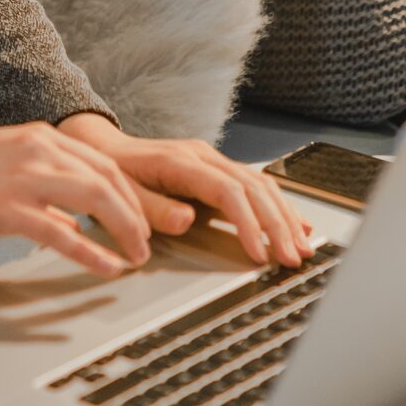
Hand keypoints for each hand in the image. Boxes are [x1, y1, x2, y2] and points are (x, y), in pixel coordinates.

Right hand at [0, 119, 158, 277]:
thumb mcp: (6, 160)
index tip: (141, 217)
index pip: (104, 162)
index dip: (130, 193)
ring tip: (135, 255)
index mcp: (41, 136)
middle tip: (146, 241)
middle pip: (109, 178)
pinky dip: (92, 252)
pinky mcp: (8, 208)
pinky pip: (63, 232)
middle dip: (137, 213)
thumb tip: (71, 216)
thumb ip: (42, 179)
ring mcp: (24, 178)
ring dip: (125, 230)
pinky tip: (108, 267)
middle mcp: (39, 149)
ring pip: (97, 198)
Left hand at [54, 111, 315, 268]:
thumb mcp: (122, 192)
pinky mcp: (217, 169)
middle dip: (277, 225)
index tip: (259, 253)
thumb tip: (187, 219)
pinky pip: (256, 185)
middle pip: (254, 188)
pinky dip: (279, 206)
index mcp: (181, 161)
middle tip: (292, 258)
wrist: (103, 147)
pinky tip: (297, 224)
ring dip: (285, 217)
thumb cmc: (112, 172)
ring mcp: (213, 160)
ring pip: (261, 185)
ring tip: (303, 247)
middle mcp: (204, 156)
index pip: (228, 192)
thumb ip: (153, 208)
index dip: (248, 223)